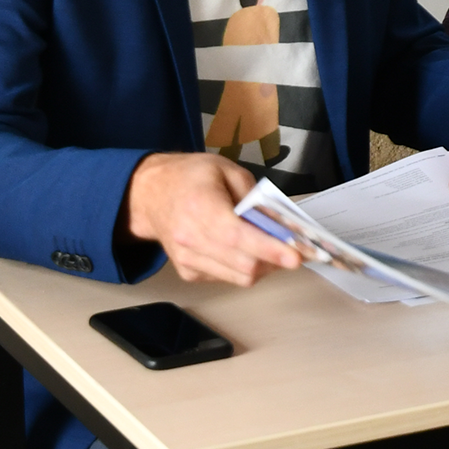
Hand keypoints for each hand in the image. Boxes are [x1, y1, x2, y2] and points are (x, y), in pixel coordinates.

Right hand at [121, 152, 301, 285]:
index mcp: (199, 207)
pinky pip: (228, 277)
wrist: (149, 194)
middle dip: (276, 259)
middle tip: (298, 248)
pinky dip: (245, 267)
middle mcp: (189, 238)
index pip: (238, 237)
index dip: (270, 249)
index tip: (296, 256)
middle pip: (243, 263)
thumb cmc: (190, 178)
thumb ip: (255, 197)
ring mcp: (187, 259)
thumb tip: (281, 222)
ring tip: (275, 246)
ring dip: (265, 265)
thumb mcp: (228, 170)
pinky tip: (247, 248)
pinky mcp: (188, 272)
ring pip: (238, 276)